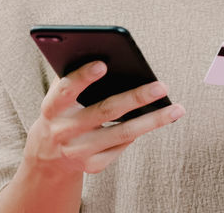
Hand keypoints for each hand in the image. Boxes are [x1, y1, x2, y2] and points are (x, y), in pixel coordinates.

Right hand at [22, 60, 185, 175]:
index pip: (66, 90)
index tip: (103, 64)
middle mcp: (63, 132)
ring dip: (152, 121)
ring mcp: (77, 152)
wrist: (46, 155)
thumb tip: (111, 56)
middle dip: (135, 98)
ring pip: (122, 134)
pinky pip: (121, 147)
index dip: (83, 77)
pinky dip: (137, 133)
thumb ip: (75, 76)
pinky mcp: (91, 167)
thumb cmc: (62, 111)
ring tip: (177, 109)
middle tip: (161, 86)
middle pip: (104, 112)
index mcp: (52, 107)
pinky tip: (154, 121)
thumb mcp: (59, 95)